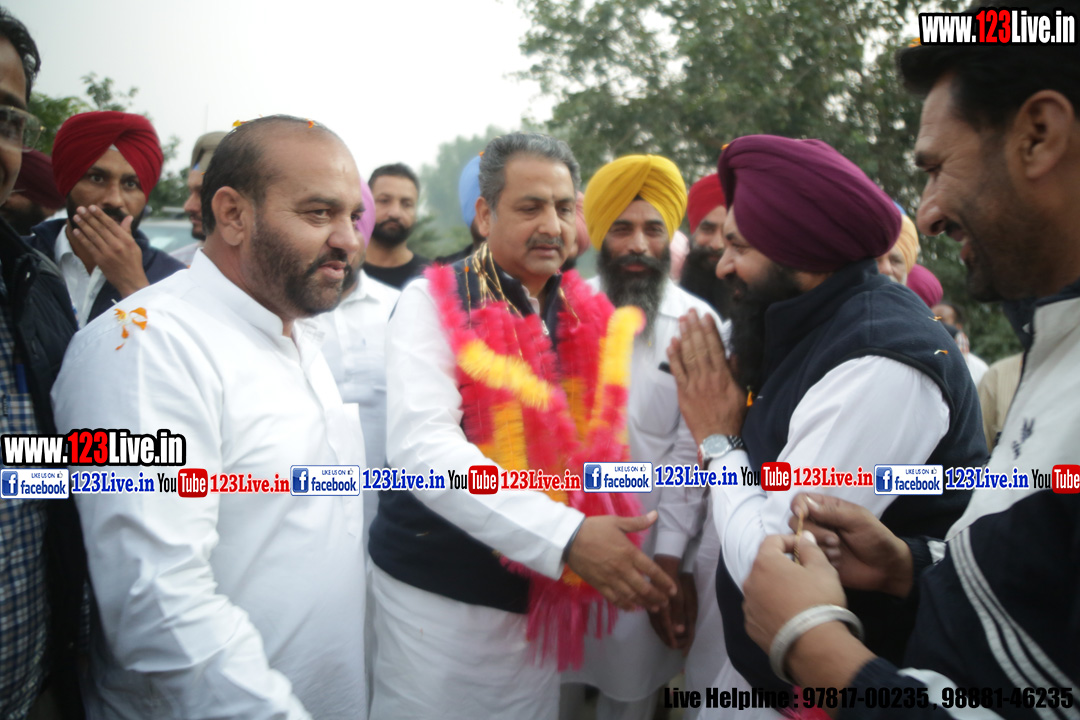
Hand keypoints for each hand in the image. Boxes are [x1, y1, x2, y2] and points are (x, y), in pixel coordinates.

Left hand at [71, 206, 148, 296]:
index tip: (91, 207)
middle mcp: (116, 245)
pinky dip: (82, 238)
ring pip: (93, 235)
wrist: (131, 281)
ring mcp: (107, 252)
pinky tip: (76, 231)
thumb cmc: (134, 263)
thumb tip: (128, 217)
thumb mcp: (134, 246)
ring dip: (83, 225)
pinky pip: (89, 246)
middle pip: (100, 228)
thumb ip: (128, 231)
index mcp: (126, 240)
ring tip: (76, 217)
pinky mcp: (100, 260)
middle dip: (88, 217)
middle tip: (80, 208)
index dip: (100, 215)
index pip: (110, 224)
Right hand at [567, 511, 676, 611]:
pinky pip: (615, 599)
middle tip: (666, 603)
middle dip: (657, 597)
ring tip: (654, 608)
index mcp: (629, 553)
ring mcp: (611, 579)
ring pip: (631, 596)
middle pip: (644, 588)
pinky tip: (632, 608)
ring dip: (645, 604)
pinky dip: (625, 605)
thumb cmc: (594, 528)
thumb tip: (656, 515)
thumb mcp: (617, 522)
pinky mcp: (599, 585)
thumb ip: (638, 522)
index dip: (664, 582)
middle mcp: (622, 569)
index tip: (673, 590)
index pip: (652, 571)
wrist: (569, 539)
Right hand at [647, 555, 697, 652]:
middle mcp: (653, 607)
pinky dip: (655, 623)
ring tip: (666, 638)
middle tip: (671, 646)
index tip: (675, 646)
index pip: (666, 627)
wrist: (664, 561)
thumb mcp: (680, 596)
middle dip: (665, 637)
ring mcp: (649, 602)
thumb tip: (679, 631)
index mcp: (662, 609)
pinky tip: (657, 624)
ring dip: (660, 631)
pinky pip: (650, 615)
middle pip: (658, 626)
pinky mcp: (648, 597)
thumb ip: (679, 614)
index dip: (671, 637)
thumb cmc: (675, 578)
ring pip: (653, 621)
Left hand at [666, 309, 745, 444]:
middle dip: (694, 328)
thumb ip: (735, 372)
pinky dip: (674, 356)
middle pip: (699, 347)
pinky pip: (677, 371)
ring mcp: (693, 384)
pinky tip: (671, 343)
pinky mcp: (682, 392)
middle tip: (690, 312)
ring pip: (688, 356)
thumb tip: (732, 354)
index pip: (715, 347)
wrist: (717, 437)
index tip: (706, 316)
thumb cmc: (732, 416)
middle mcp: (707, 377)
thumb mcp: (740, 393)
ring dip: (684, 337)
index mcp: (723, 376)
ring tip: (681, 321)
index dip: (710, 330)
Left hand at [742, 532, 844, 653]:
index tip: (804, 548)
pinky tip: (788, 616)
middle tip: (803, 574)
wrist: (814, 646)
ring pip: (761, 588)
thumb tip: (804, 537)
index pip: (772, 540)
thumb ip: (810, 549)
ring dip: (775, 587)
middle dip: (782, 565)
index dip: (789, 540)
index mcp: (764, 563)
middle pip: (764, 565)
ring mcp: (748, 606)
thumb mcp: (823, 569)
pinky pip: (760, 610)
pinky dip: (771, 608)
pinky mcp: (750, 626)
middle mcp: (749, 582)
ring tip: (797, 597)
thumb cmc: (818, 601)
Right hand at [789, 494, 913, 597]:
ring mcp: (817, 542)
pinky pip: (806, 558)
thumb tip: (806, 505)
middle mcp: (819, 524)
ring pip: (799, 540)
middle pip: (796, 521)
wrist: (886, 568)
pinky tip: (837, 563)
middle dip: (814, 531)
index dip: (798, 505)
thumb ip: (832, 512)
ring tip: (838, 553)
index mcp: (828, 508)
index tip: (803, 514)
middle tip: (835, 541)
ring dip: (818, 547)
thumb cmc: (877, 538)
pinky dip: (820, 559)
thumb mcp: (858, 520)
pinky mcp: (818, 559)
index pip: (802, 500)